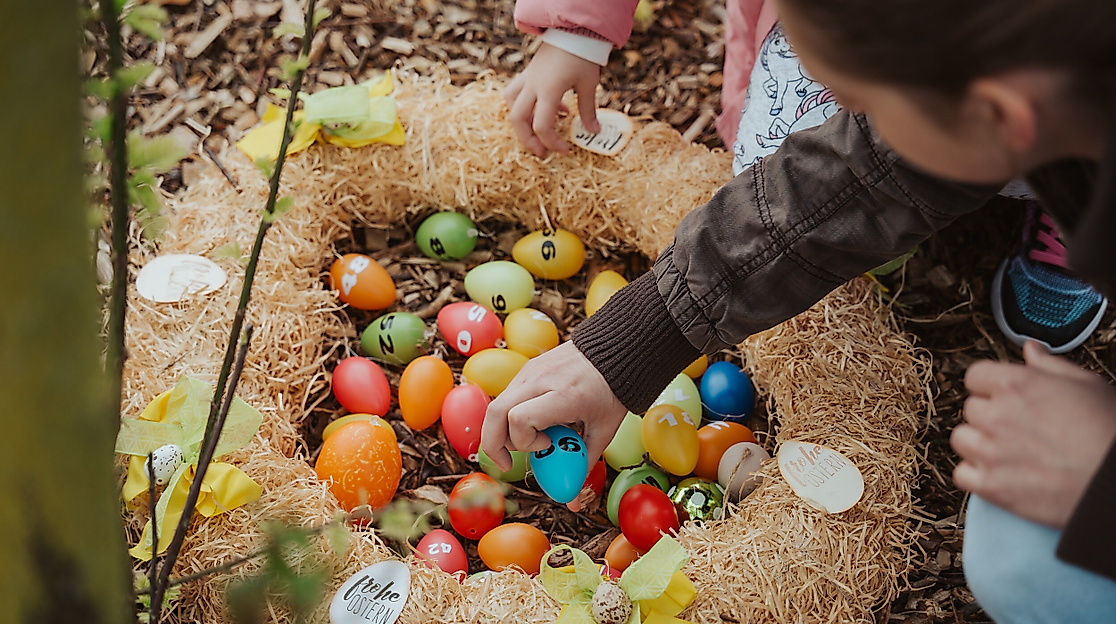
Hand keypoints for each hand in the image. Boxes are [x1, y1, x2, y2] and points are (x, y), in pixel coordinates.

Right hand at [480, 341, 626, 470]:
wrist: (617, 350)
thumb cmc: (613, 392)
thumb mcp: (603, 430)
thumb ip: (583, 465)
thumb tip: (571, 502)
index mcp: (563, 395)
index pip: (519, 420)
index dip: (525, 442)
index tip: (547, 447)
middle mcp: (540, 380)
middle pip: (495, 413)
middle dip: (494, 444)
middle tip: (507, 464)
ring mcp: (530, 370)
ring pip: (496, 404)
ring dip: (501, 430)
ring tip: (523, 443)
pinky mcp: (527, 368)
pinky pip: (507, 395)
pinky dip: (509, 415)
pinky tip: (530, 423)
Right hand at [504, 42, 600, 156]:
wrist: (574, 31)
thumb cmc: (582, 57)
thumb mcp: (588, 85)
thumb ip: (589, 110)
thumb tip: (593, 132)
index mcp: (549, 91)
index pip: (542, 126)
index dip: (552, 143)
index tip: (565, 150)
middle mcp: (533, 86)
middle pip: (518, 119)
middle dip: (528, 140)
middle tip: (542, 152)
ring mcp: (528, 79)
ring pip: (511, 104)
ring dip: (520, 121)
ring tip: (537, 130)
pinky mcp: (528, 74)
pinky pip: (515, 92)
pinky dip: (524, 105)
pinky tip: (548, 108)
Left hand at [951, 341, 1115, 527]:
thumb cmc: (1109, 431)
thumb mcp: (1087, 385)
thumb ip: (1049, 365)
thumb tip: (1030, 351)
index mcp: (1015, 385)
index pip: (975, 376)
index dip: (991, 386)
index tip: (1004, 396)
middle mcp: (996, 416)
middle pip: (971, 408)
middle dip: (990, 415)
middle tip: (1019, 428)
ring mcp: (991, 452)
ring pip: (962, 440)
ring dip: (980, 444)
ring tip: (1010, 451)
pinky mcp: (992, 486)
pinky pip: (962, 474)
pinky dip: (976, 476)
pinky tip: (1001, 473)